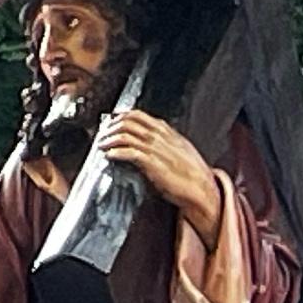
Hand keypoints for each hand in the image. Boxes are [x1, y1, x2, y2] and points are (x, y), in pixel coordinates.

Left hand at [96, 109, 219, 217]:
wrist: (201, 188)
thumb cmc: (193, 172)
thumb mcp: (181, 149)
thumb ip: (166, 142)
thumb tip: (153, 141)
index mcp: (166, 131)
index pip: (137, 115)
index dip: (120, 116)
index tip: (111, 121)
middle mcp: (159, 136)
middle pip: (127, 122)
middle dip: (110, 127)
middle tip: (102, 135)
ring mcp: (154, 148)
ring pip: (124, 135)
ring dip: (109, 139)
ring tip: (101, 145)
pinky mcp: (151, 163)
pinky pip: (127, 152)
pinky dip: (115, 152)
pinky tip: (109, 156)